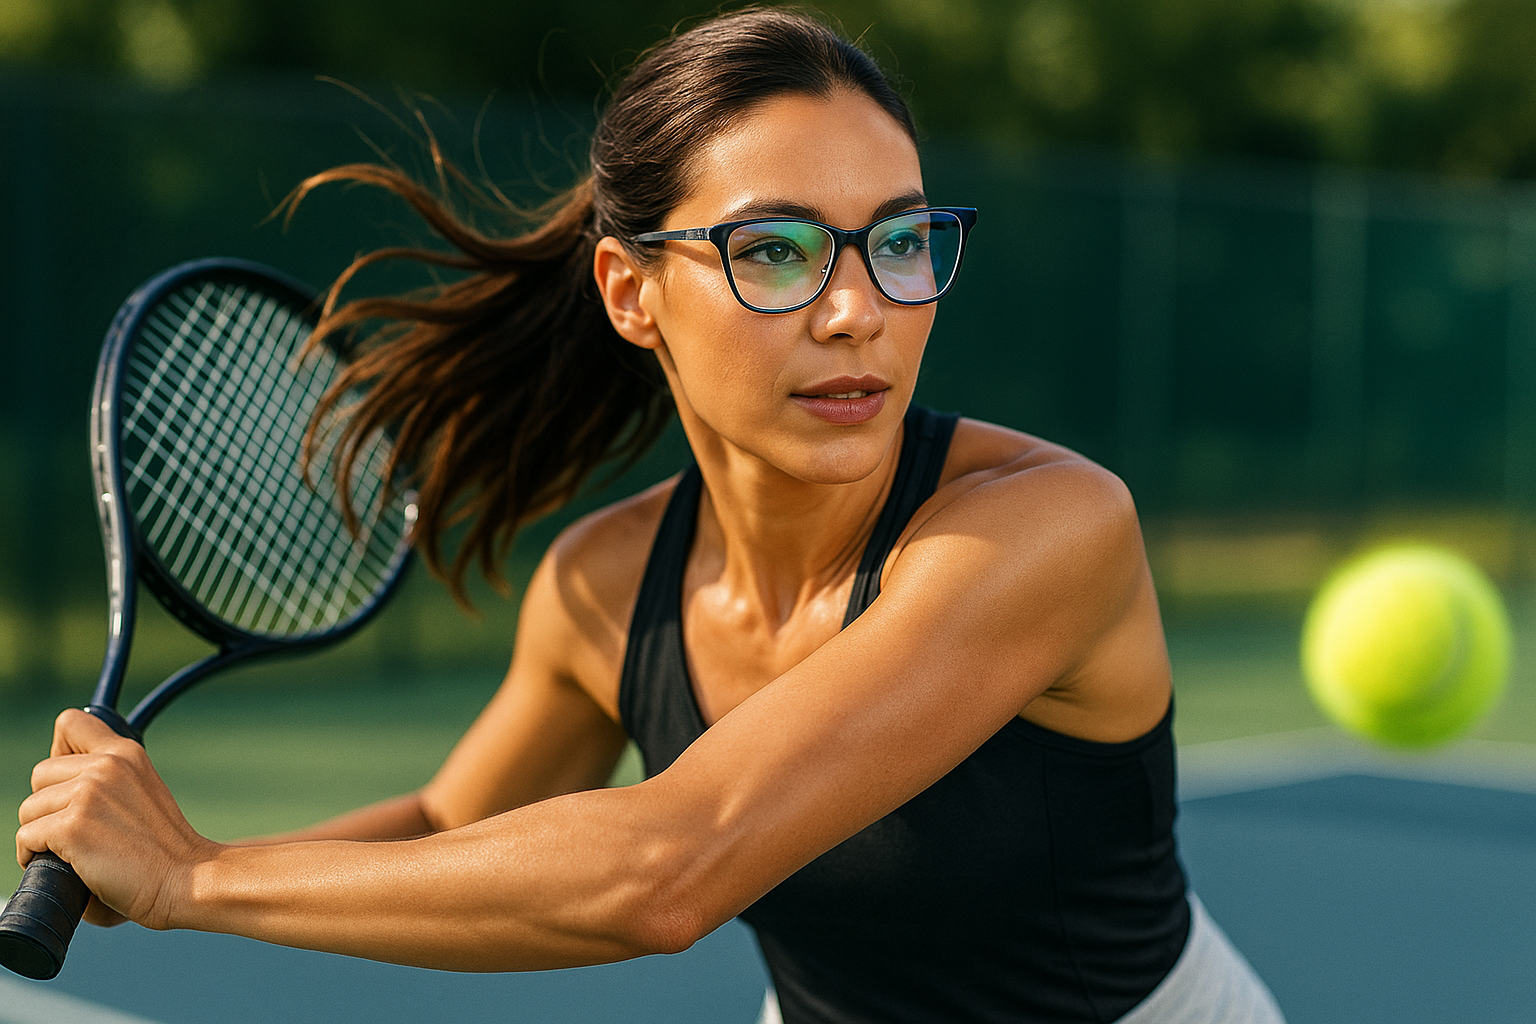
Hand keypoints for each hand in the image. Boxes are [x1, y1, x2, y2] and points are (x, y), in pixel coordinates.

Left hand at [15, 709, 219, 929]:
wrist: (186, 878)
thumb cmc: (162, 849)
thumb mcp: (142, 792)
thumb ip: (107, 781)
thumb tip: (57, 791)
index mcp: (126, 753)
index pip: (71, 723)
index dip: (60, 752)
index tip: (70, 782)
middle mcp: (106, 766)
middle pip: (40, 773)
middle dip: (48, 804)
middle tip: (75, 828)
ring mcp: (88, 794)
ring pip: (29, 809)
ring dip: (40, 833)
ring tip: (70, 850)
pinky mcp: (72, 826)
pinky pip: (26, 837)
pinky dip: (33, 855)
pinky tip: (63, 864)